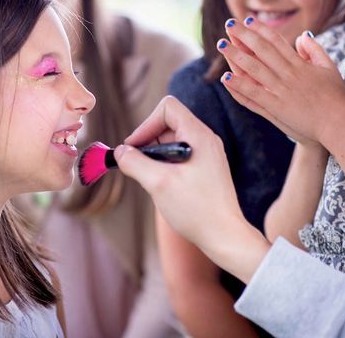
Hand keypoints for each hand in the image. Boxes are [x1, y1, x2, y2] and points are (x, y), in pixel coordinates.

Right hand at [114, 96, 250, 250]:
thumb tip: (120, 152)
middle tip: (138, 167)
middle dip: (148, 143)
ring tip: (154, 180)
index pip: (167, 108)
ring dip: (155, 157)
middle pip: (167, 124)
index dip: (146, 124)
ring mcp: (207, 154)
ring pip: (171, 142)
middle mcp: (205, 139)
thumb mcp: (158, 183)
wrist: (225, 237)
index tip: (135, 149)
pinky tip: (165, 187)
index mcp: (199, 135)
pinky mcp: (206, 168)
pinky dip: (166, 166)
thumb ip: (135, 162)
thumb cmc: (197, 209)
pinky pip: (179, 156)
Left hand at [218, 18, 344, 144]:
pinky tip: (226, 77)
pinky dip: (239, 86)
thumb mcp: (330, 69)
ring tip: (221, 45)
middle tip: (229, 25)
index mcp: (300, 64)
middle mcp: (288, 74)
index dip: (261, 29)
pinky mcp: (276, 108)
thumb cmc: (337, 98)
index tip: (248, 19)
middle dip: (244, 36)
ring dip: (236, 56)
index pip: (276, 41)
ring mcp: (281, 91)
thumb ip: (315, 51)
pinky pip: (253, 94)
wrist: (339, 123)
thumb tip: (303, 35)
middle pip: (262, 50)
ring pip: (254, 69)